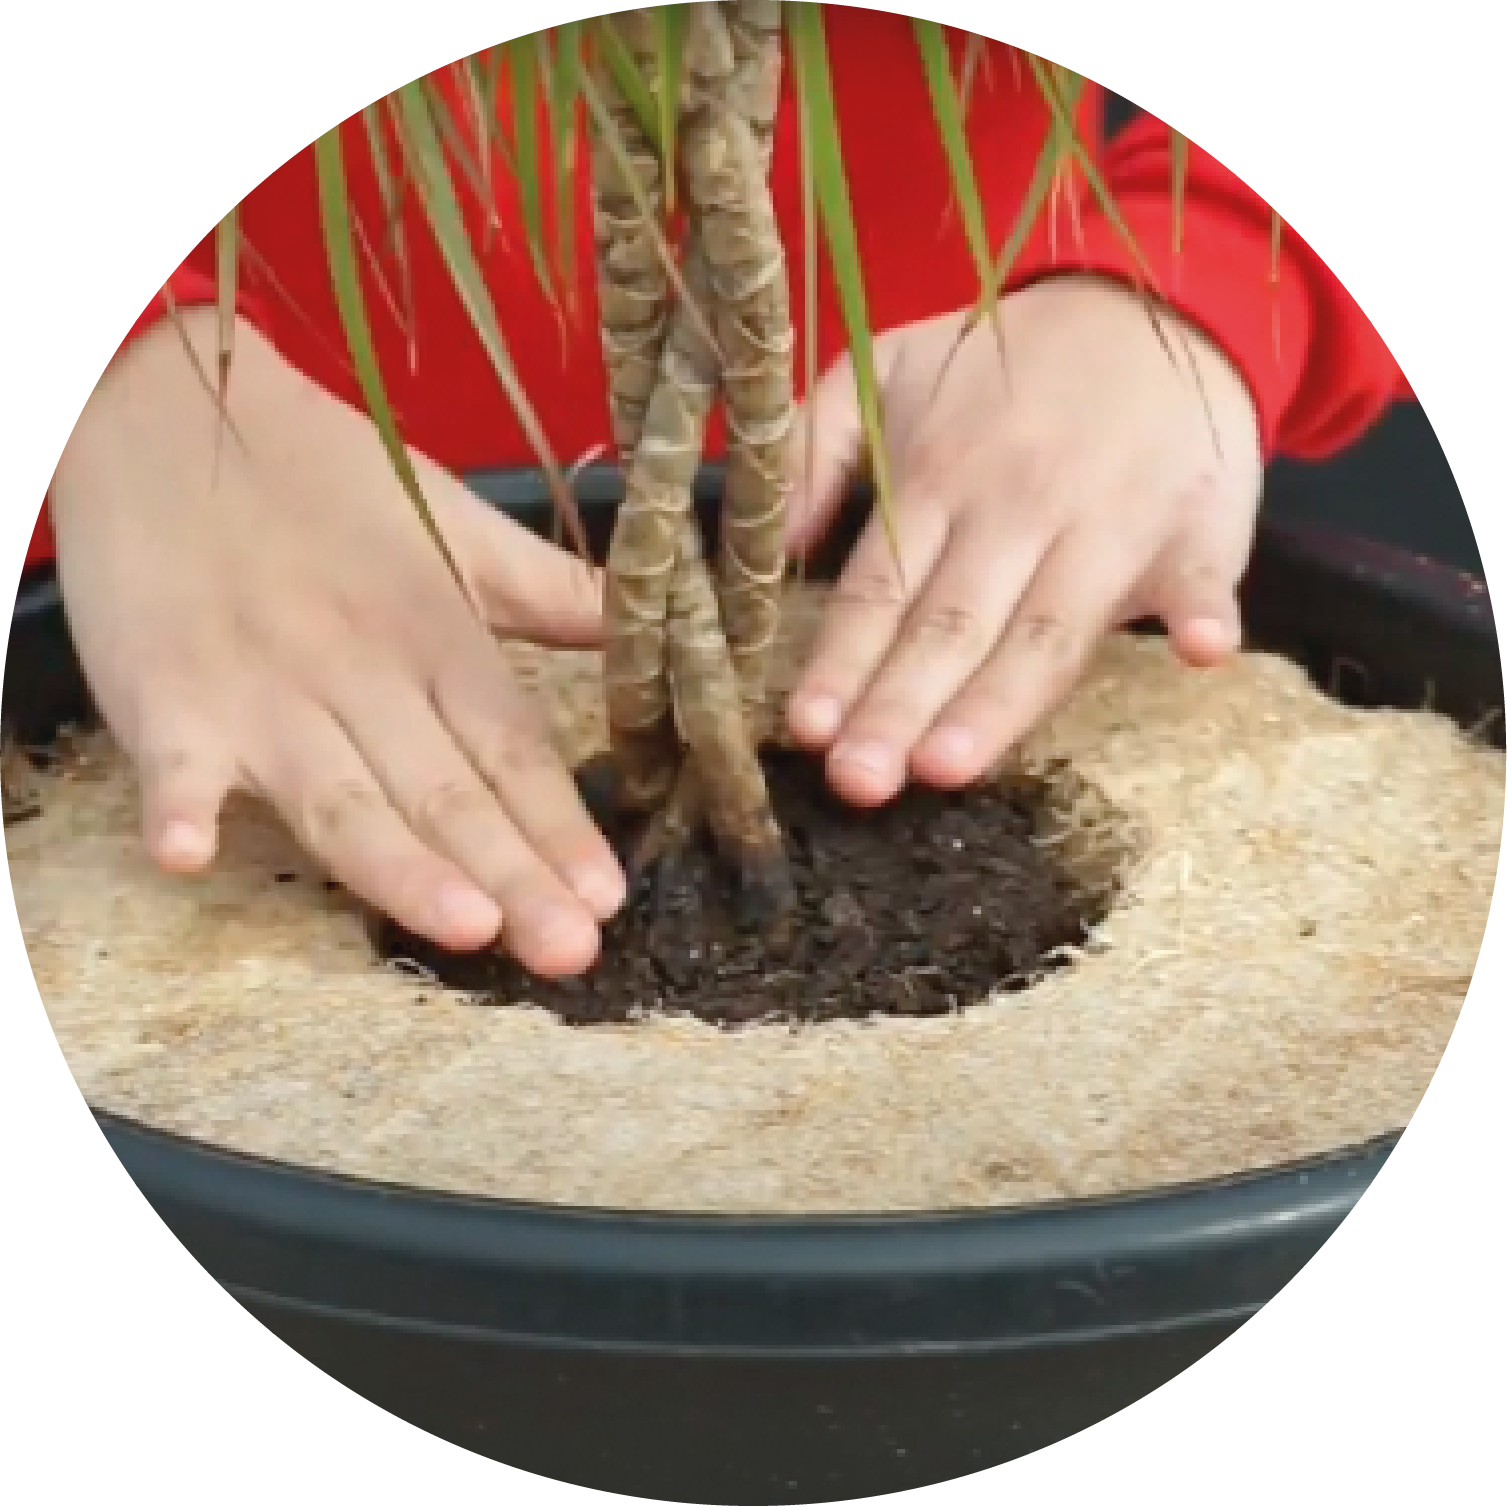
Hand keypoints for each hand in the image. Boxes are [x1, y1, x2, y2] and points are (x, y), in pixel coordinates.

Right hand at [49, 309, 623, 976]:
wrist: (172, 411)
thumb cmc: (327, 480)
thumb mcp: (460, 528)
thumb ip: (557, 593)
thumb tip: (662, 620)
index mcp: (438, 637)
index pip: (513, 749)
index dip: (561, 825)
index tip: (608, 897)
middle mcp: (363, 673)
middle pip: (446, 791)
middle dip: (512, 874)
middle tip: (569, 949)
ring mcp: (263, 688)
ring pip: (341, 795)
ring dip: (397, 863)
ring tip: (463, 925)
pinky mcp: (166, 693)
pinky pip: (171, 759)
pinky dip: (178, 802)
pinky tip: (190, 853)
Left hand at [783, 274, 1264, 805]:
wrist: (1148, 304)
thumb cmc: (1002, 362)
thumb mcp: (884, 371)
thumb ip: (813, 450)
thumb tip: (775, 548)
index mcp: (939, 477)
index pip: (879, 588)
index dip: (840, 661)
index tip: (803, 730)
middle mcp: (1018, 507)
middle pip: (952, 625)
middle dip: (899, 707)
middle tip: (858, 781)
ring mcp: (1113, 520)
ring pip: (1048, 631)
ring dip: (1001, 700)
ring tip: (947, 766)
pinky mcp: (1197, 524)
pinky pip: (1204, 570)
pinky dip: (1205, 607)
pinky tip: (1201, 649)